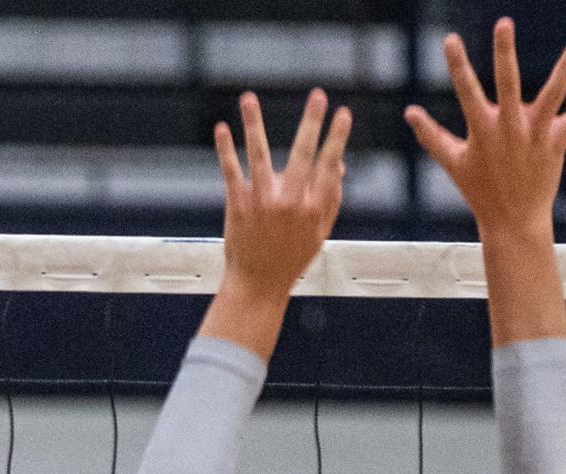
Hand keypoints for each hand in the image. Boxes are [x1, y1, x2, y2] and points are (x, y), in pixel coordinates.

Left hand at [214, 88, 350, 299]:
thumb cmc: (290, 259)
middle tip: (319, 95)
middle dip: (312, 122)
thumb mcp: (318, 234)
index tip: (343, 114)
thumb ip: (330, 200)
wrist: (258, 285)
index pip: (329, 166)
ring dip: (254, 123)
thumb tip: (338, 165)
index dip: (337, 138)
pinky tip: (222, 129)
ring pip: (258, 155)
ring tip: (249, 98)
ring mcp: (262, 203)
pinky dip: (225, 149)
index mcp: (313, 210)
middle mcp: (289, 203)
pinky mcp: (239, 206)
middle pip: (302, 155)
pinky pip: (232, 172)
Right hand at [405, 18, 565, 240]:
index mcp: (482, 131)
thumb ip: (431, 135)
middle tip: (503, 22)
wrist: (512, 221)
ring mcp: (534, 135)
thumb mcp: (453, 163)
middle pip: (507, 84)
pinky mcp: (555, 144)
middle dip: (504, 53)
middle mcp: (508, 129)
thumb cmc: (480, 191)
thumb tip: (409, 113)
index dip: (457, 65)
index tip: (450, 39)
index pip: (466, 92)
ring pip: (553, 95)